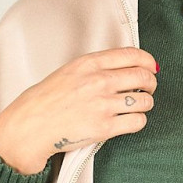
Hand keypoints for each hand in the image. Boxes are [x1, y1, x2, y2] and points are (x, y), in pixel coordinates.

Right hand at [0, 46, 157, 173]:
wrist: (31, 125)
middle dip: (151, 83)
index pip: (133, 55)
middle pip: (143, 76)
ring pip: (145, 100)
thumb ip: (96, 67)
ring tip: (137, 106)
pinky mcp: (105, 127)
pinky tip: (129, 120)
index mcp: (90, 63)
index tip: (151, 67)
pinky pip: (138, 122)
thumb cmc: (47, 100)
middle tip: (148, 88)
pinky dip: (138, 121)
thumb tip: (126, 66)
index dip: (148, 61)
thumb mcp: (70, 71)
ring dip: (145, 103)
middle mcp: (99, 81)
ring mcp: (103, 104)